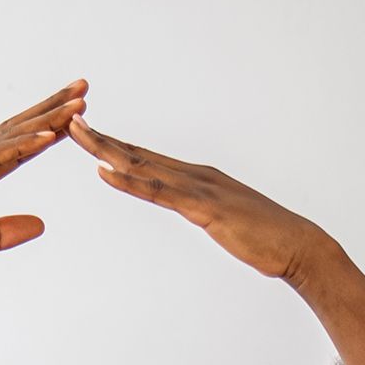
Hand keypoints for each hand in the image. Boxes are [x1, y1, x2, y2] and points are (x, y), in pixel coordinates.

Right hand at [0, 82, 87, 283]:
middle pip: (17, 131)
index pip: (15, 148)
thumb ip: (1, 234)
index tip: (74, 114)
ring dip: (46, 119)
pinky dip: (22, 147)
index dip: (45, 129)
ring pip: (10, 138)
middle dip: (52, 109)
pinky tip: (49, 136)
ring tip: (78, 103)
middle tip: (84, 89)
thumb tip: (41, 225)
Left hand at [68, 116, 334, 284]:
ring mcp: (199, 189)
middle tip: (66, 118)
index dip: (114, 144)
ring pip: (143, 166)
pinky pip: (160, 193)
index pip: (146, 159)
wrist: (298, 246)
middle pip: (137, 153)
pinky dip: (130, 182)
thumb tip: (187, 209)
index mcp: (197, 178)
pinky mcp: (204, 209)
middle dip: (100, 137)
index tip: (86, 132)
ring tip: (75, 134)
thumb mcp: (223, 221)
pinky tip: (105, 172)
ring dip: (106, 149)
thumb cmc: (264, 239)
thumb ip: (202, 211)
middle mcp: (195, 174)